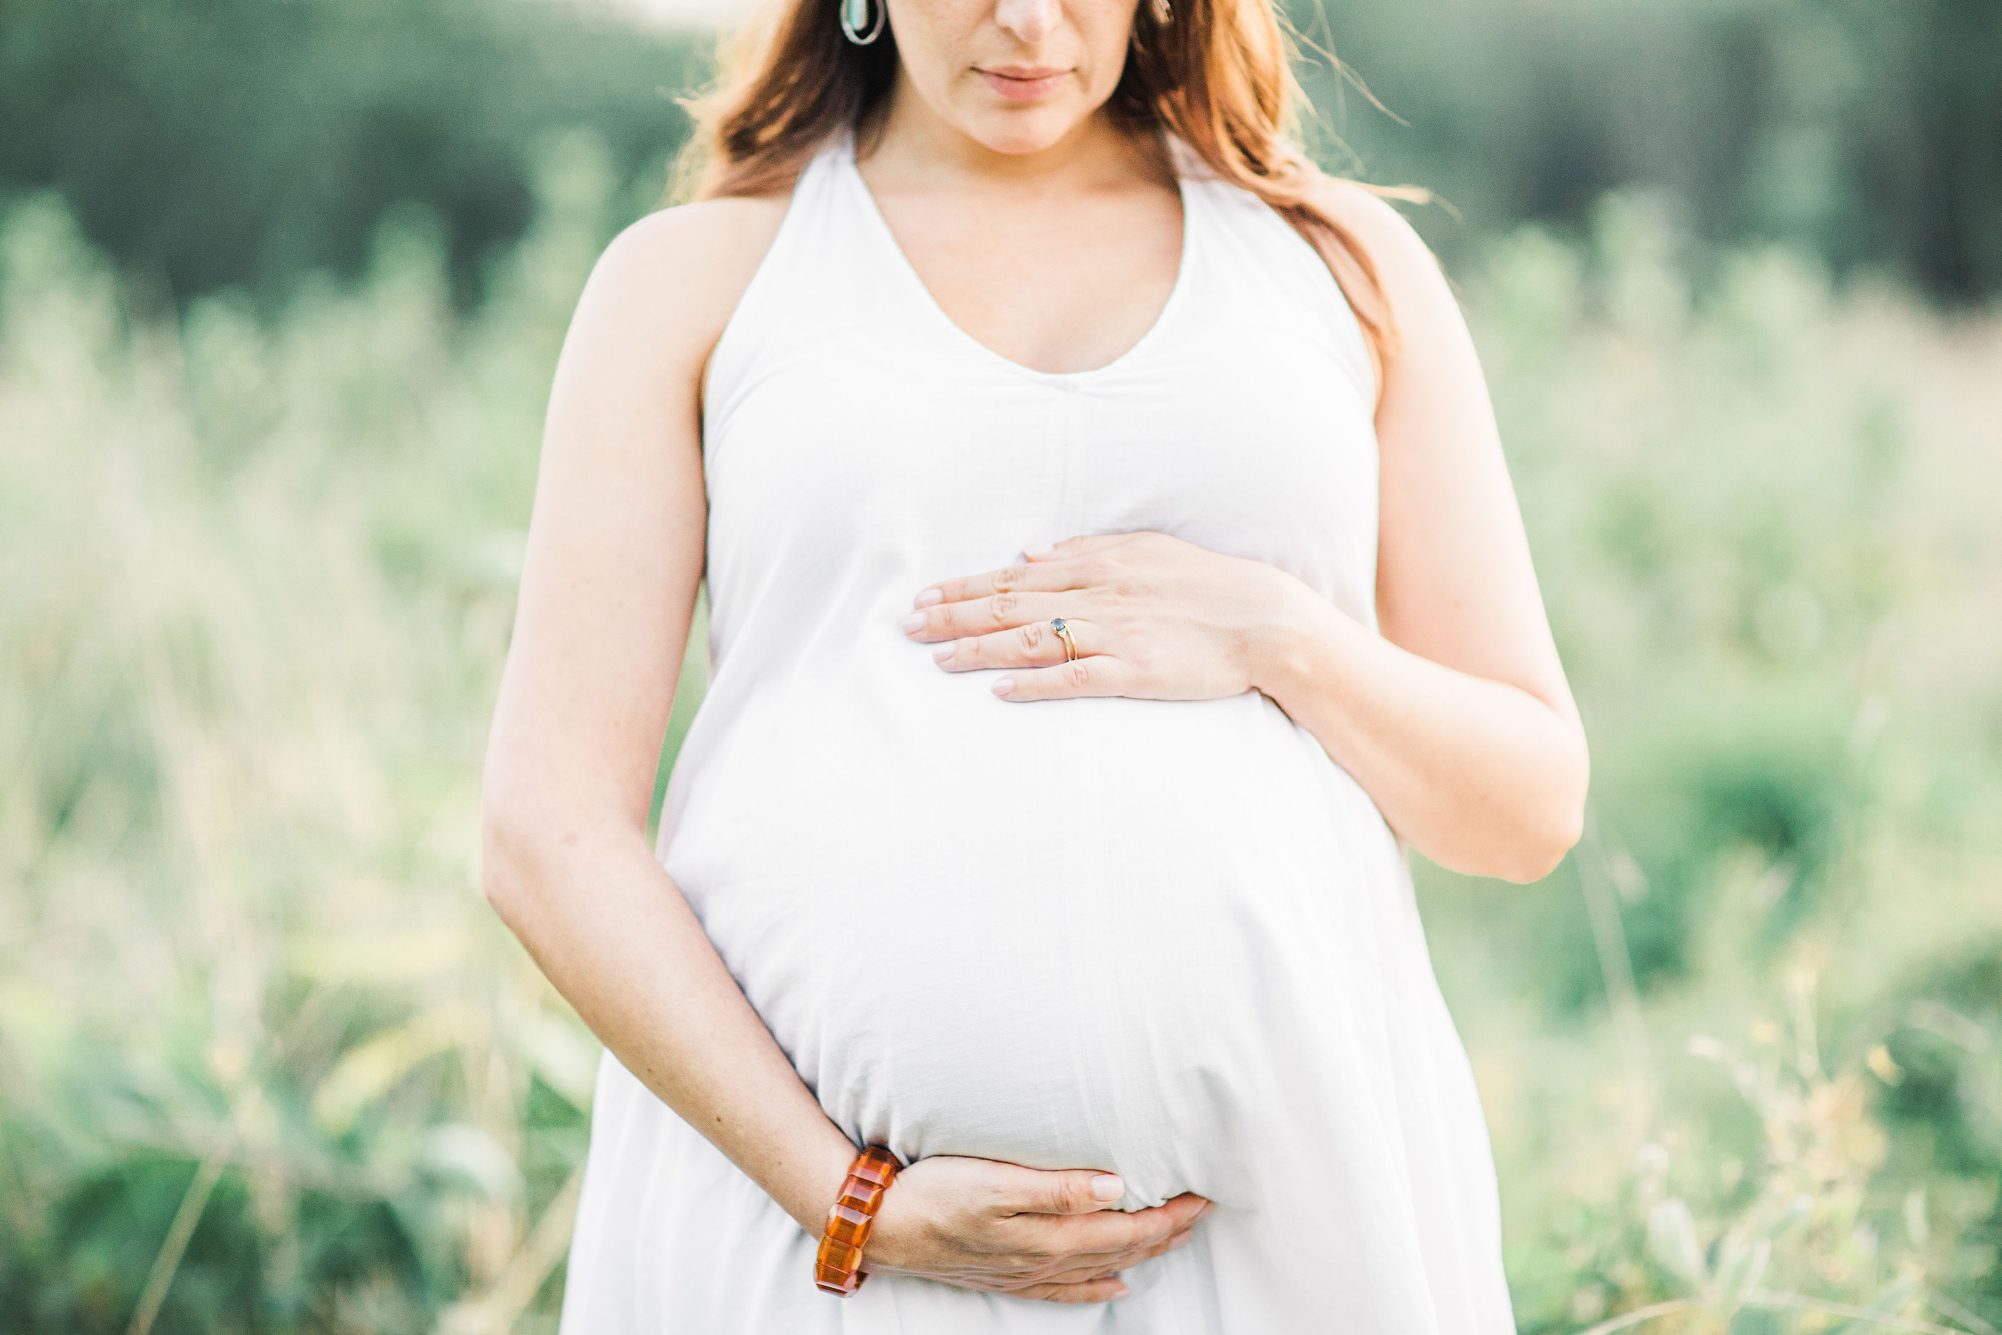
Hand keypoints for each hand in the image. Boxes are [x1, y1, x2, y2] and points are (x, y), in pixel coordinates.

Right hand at [859, 1155, 1213, 1301]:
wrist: (884, 1226)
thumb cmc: (936, 1193)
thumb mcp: (995, 1180)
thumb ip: (1056, 1186)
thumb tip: (1114, 1187)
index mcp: (1049, 1234)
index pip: (1125, 1228)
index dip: (1167, 1214)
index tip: (1201, 1196)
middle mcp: (1045, 1260)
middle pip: (1120, 1248)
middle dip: (1165, 1231)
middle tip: (1201, 1211)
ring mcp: (1027, 1272)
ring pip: (1100, 1266)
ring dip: (1141, 1253)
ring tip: (1174, 1238)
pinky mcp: (1009, 1275)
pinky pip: (1066, 1288)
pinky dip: (1098, 1286)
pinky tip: (1115, 1285)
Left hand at [901, 531, 1297, 701]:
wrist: (1266, 620)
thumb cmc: (1207, 584)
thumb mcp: (1146, 549)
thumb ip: (1085, 549)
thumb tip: (1028, 554)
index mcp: (1099, 564)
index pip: (1016, 577)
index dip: (965, 588)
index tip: (925, 596)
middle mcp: (1100, 595)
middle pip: (1011, 605)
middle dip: (955, 616)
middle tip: (908, 627)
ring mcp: (1116, 634)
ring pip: (1033, 640)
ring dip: (981, 648)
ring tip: (937, 659)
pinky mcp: (1135, 672)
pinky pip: (1075, 678)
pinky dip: (1034, 683)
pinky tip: (1000, 690)